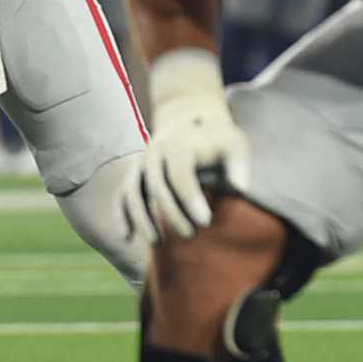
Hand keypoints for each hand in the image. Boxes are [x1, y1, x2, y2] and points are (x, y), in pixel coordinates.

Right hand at [127, 49, 251, 242]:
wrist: (190, 118)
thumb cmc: (218, 139)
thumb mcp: (235, 144)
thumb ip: (239, 166)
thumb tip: (240, 190)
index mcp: (179, 145)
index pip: (181, 173)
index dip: (191, 198)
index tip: (206, 222)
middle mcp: (155, 153)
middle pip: (157, 185)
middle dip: (171, 213)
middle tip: (190, 236)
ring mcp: (142, 163)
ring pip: (134, 191)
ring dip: (142, 218)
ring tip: (158, 244)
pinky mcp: (135, 174)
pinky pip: (123, 194)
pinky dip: (122, 214)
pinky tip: (127, 236)